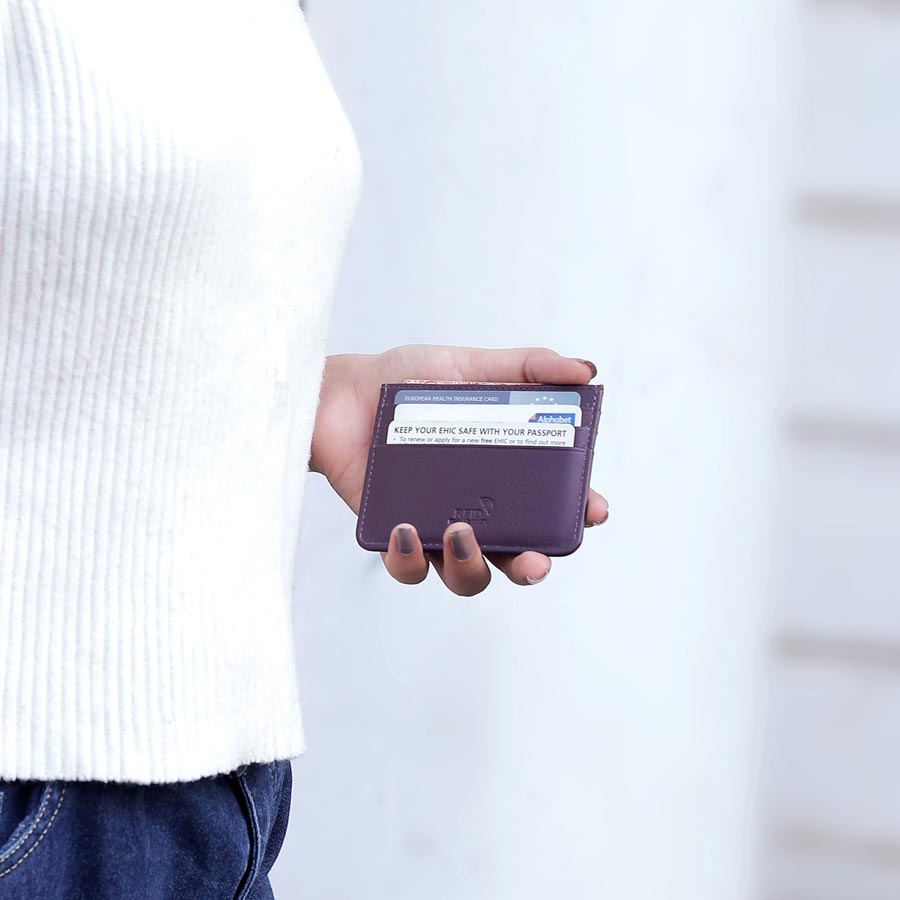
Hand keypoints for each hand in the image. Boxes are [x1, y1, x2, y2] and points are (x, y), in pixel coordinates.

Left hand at [309, 344, 608, 595]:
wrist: (339, 391)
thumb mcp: (472, 365)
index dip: (577, 515)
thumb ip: (528, 367)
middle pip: (515, 557)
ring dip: (471, 567)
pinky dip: (409, 560)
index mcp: (502, 475)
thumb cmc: (407, 381)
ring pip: (465, 575)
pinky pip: (407, 568)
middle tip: (535, 560)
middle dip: (531, 567)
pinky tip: (406, 530)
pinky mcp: (392, 535)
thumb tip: (585, 370)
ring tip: (462, 532)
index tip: (593, 510)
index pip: (551, 505)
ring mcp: (435, 525)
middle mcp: (475, 508)